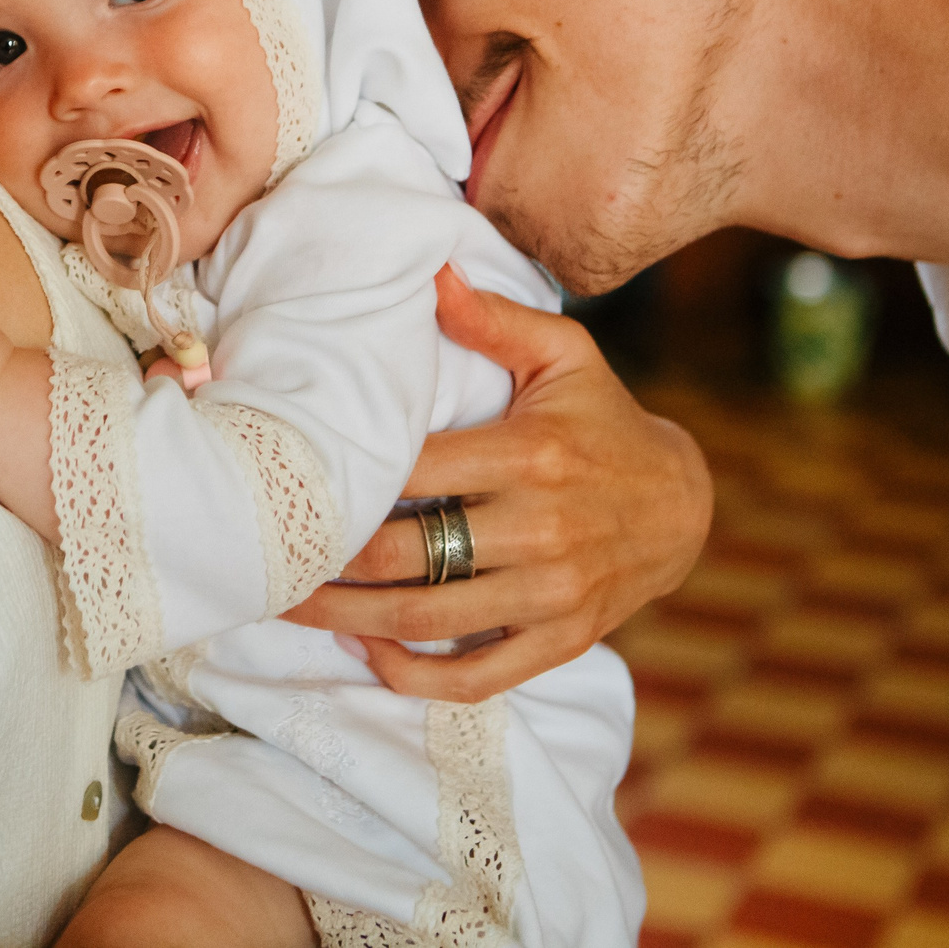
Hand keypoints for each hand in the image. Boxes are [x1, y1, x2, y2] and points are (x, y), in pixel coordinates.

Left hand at [283, 267, 711, 702]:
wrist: (682, 505)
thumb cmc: (604, 419)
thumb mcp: (564, 354)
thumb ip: (493, 318)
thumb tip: (430, 272)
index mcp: (528, 454)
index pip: (411, 471)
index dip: (345, 480)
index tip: (288, 478)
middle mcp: (539, 528)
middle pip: (405, 554)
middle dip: (325, 559)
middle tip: (265, 551)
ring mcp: (550, 593)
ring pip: (426, 619)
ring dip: (347, 619)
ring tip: (289, 603)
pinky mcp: (560, 639)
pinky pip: (477, 676)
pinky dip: (415, 675)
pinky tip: (368, 651)